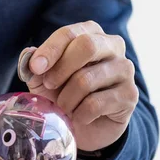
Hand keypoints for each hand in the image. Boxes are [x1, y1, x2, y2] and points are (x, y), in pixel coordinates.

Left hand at [23, 21, 138, 150]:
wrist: (84, 126)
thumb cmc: (63, 94)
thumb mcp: (42, 79)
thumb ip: (35, 65)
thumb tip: (29, 55)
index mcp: (91, 34)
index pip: (70, 33)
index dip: (50, 50)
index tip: (35, 68)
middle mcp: (113, 46)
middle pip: (87, 46)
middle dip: (60, 69)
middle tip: (49, 85)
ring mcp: (125, 70)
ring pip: (86, 80)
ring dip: (66, 99)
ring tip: (64, 106)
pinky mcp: (130, 95)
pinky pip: (94, 104)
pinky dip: (79, 114)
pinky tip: (79, 117)